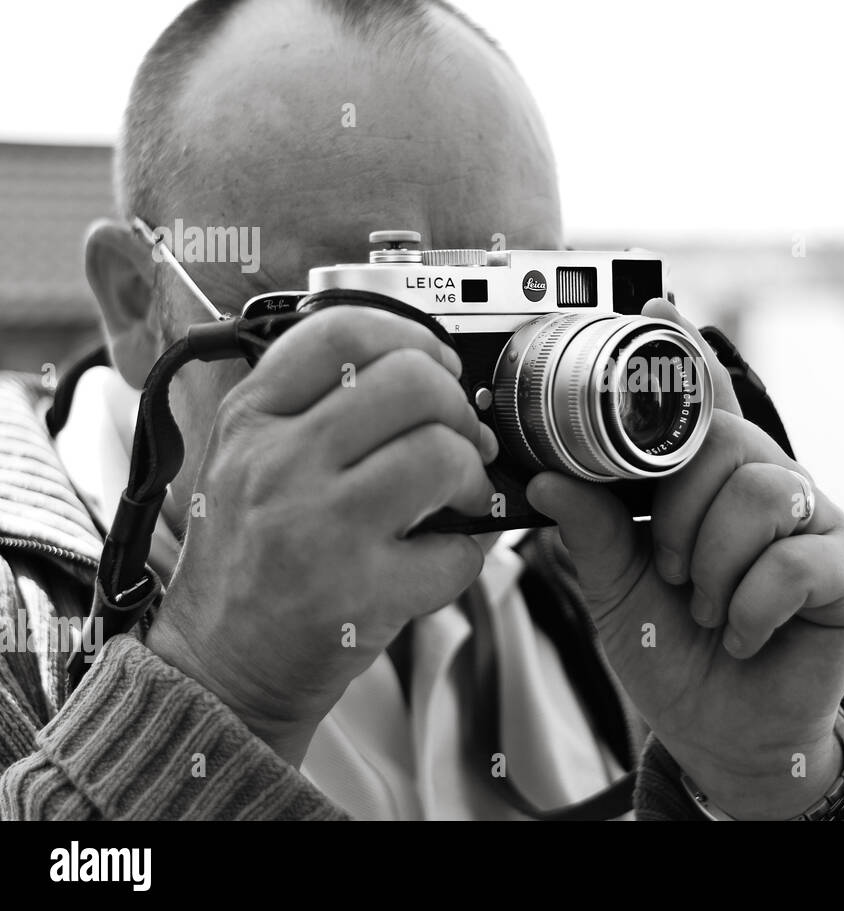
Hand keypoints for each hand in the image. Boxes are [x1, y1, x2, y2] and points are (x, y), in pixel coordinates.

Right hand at [146, 307, 497, 764]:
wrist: (218, 665)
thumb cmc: (248, 559)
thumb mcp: (245, 461)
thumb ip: (311, 408)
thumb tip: (423, 373)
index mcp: (250, 420)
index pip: (340, 331)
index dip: (411, 336)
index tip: (436, 363)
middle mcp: (278, 464)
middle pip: (412, 382)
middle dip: (457, 406)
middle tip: (458, 438)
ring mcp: (319, 529)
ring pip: (442, 453)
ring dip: (472, 474)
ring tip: (458, 497)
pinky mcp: (361, 594)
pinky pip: (457, 547)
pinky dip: (467, 552)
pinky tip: (439, 557)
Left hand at [527, 300, 843, 818]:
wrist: (722, 732)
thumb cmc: (672, 651)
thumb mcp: (615, 591)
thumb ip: (592, 531)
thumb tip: (547, 474)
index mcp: (710, 478)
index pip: (702, 398)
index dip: (682, 351)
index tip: (653, 307)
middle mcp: (766, 482)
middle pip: (724, 439)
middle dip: (680, 511)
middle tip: (672, 571)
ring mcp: (813, 522)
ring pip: (759, 492)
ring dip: (715, 565)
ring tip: (710, 609)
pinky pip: (795, 559)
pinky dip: (753, 606)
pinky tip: (746, 633)